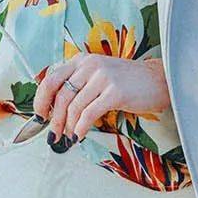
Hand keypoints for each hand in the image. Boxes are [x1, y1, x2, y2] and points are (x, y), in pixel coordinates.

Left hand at [33, 53, 170, 145]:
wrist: (158, 80)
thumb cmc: (127, 82)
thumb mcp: (98, 76)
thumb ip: (78, 86)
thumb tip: (55, 111)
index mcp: (82, 60)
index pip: (51, 78)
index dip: (40, 100)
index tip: (39, 116)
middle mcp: (90, 65)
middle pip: (60, 95)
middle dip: (53, 119)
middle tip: (53, 135)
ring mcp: (103, 77)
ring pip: (74, 106)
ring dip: (67, 126)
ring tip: (68, 137)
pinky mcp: (115, 92)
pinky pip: (90, 114)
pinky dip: (81, 128)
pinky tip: (80, 135)